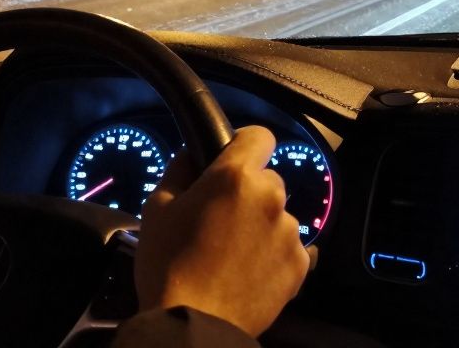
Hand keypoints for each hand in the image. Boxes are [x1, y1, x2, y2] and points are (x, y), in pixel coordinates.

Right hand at [135, 126, 308, 336]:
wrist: (193, 322)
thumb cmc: (167, 263)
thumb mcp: (157, 207)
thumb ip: (180, 169)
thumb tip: (194, 153)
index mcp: (236, 176)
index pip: (259, 136)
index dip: (244, 146)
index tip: (231, 161)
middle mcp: (271, 197)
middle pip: (267, 180)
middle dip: (248, 193)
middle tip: (221, 219)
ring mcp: (290, 232)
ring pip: (278, 215)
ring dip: (261, 225)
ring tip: (233, 253)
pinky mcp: (301, 264)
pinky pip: (289, 247)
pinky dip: (273, 254)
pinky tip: (249, 271)